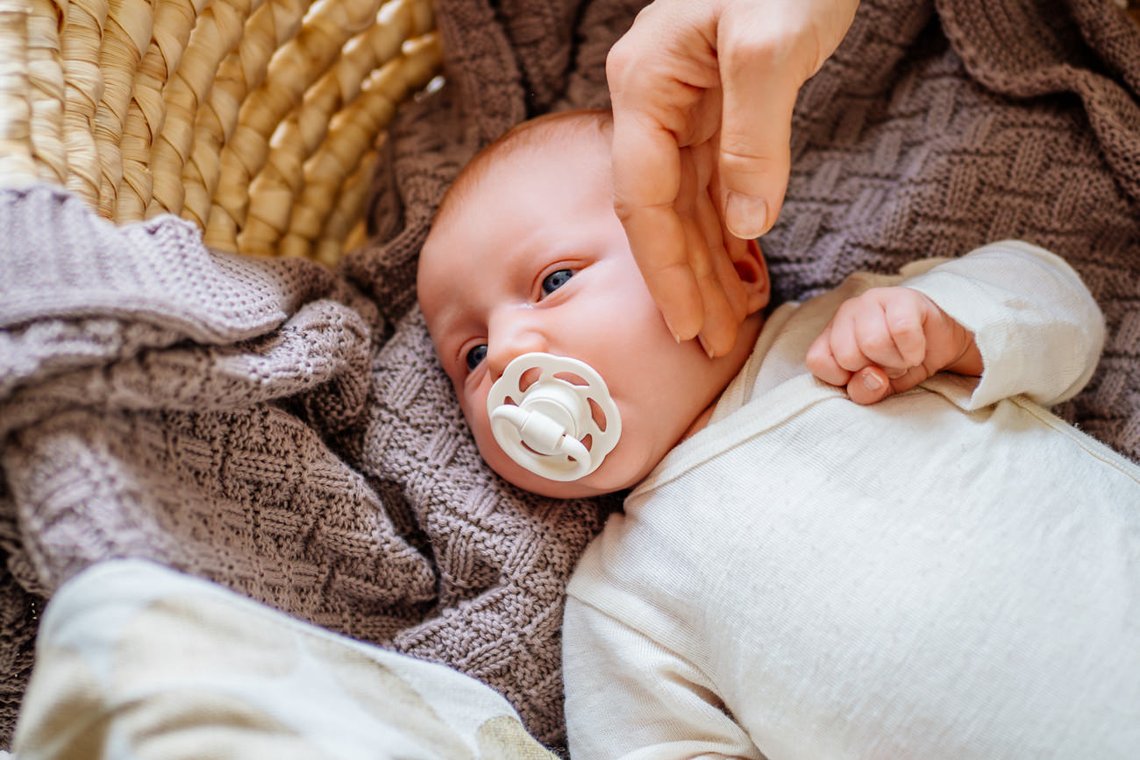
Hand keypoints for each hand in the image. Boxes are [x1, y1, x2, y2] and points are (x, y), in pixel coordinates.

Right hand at [607, 0, 858, 354]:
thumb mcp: (771, 44)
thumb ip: (753, 136)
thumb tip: (746, 221)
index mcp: (646, 85)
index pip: (644, 197)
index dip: (664, 268)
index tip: (686, 325)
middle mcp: (654, 100)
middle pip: (661, 211)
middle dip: (685, 279)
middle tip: (708, 344)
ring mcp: (684, 104)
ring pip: (689, 202)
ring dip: (708, 262)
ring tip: (727, 320)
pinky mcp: (719, 106)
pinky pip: (715, 180)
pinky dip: (729, 227)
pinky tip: (742, 265)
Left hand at [805, 287, 982, 404]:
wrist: (943, 346)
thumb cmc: (901, 364)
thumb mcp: (878, 389)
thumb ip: (864, 391)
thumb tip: (871, 378)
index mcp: (831, 334)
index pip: (817, 360)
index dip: (843, 379)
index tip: (865, 375)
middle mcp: (846, 313)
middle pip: (848, 355)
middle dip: (875, 370)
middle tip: (891, 365)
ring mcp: (872, 300)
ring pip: (872, 342)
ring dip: (896, 362)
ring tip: (903, 357)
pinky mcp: (902, 297)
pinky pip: (902, 330)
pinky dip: (913, 350)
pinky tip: (917, 349)